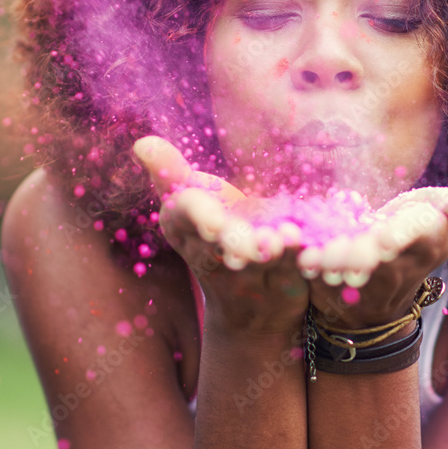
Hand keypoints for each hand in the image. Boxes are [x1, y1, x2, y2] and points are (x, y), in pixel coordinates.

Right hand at [134, 136, 308, 335]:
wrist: (247, 305)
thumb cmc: (214, 230)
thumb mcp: (191, 200)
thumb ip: (169, 171)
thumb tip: (140, 143)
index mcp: (182, 228)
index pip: (184, 217)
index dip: (199, 216)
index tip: (213, 222)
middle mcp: (211, 255)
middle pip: (219, 246)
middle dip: (233, 240)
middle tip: (247, 239)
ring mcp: (248, 275)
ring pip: (258, 261)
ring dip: (270, 250)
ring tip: (282, 238)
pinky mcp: (282, 284)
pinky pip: (291, 271)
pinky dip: (299, 259)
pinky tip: (306, 245)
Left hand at [297, 182, 447, 328]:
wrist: (379, 294)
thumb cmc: (414, 234)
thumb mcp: (442, 216)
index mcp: (429, 237)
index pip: (422, 234)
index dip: (404, 236)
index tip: (386, 241)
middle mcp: (402, 260)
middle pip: (385, 255)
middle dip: (368, 252)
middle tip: (351, 253)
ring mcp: (370, 275)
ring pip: (353, 268)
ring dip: (336, 262)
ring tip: (316, 259)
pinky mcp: (339, 281)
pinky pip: (325, 272)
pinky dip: (313, 264)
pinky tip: (302, 259)